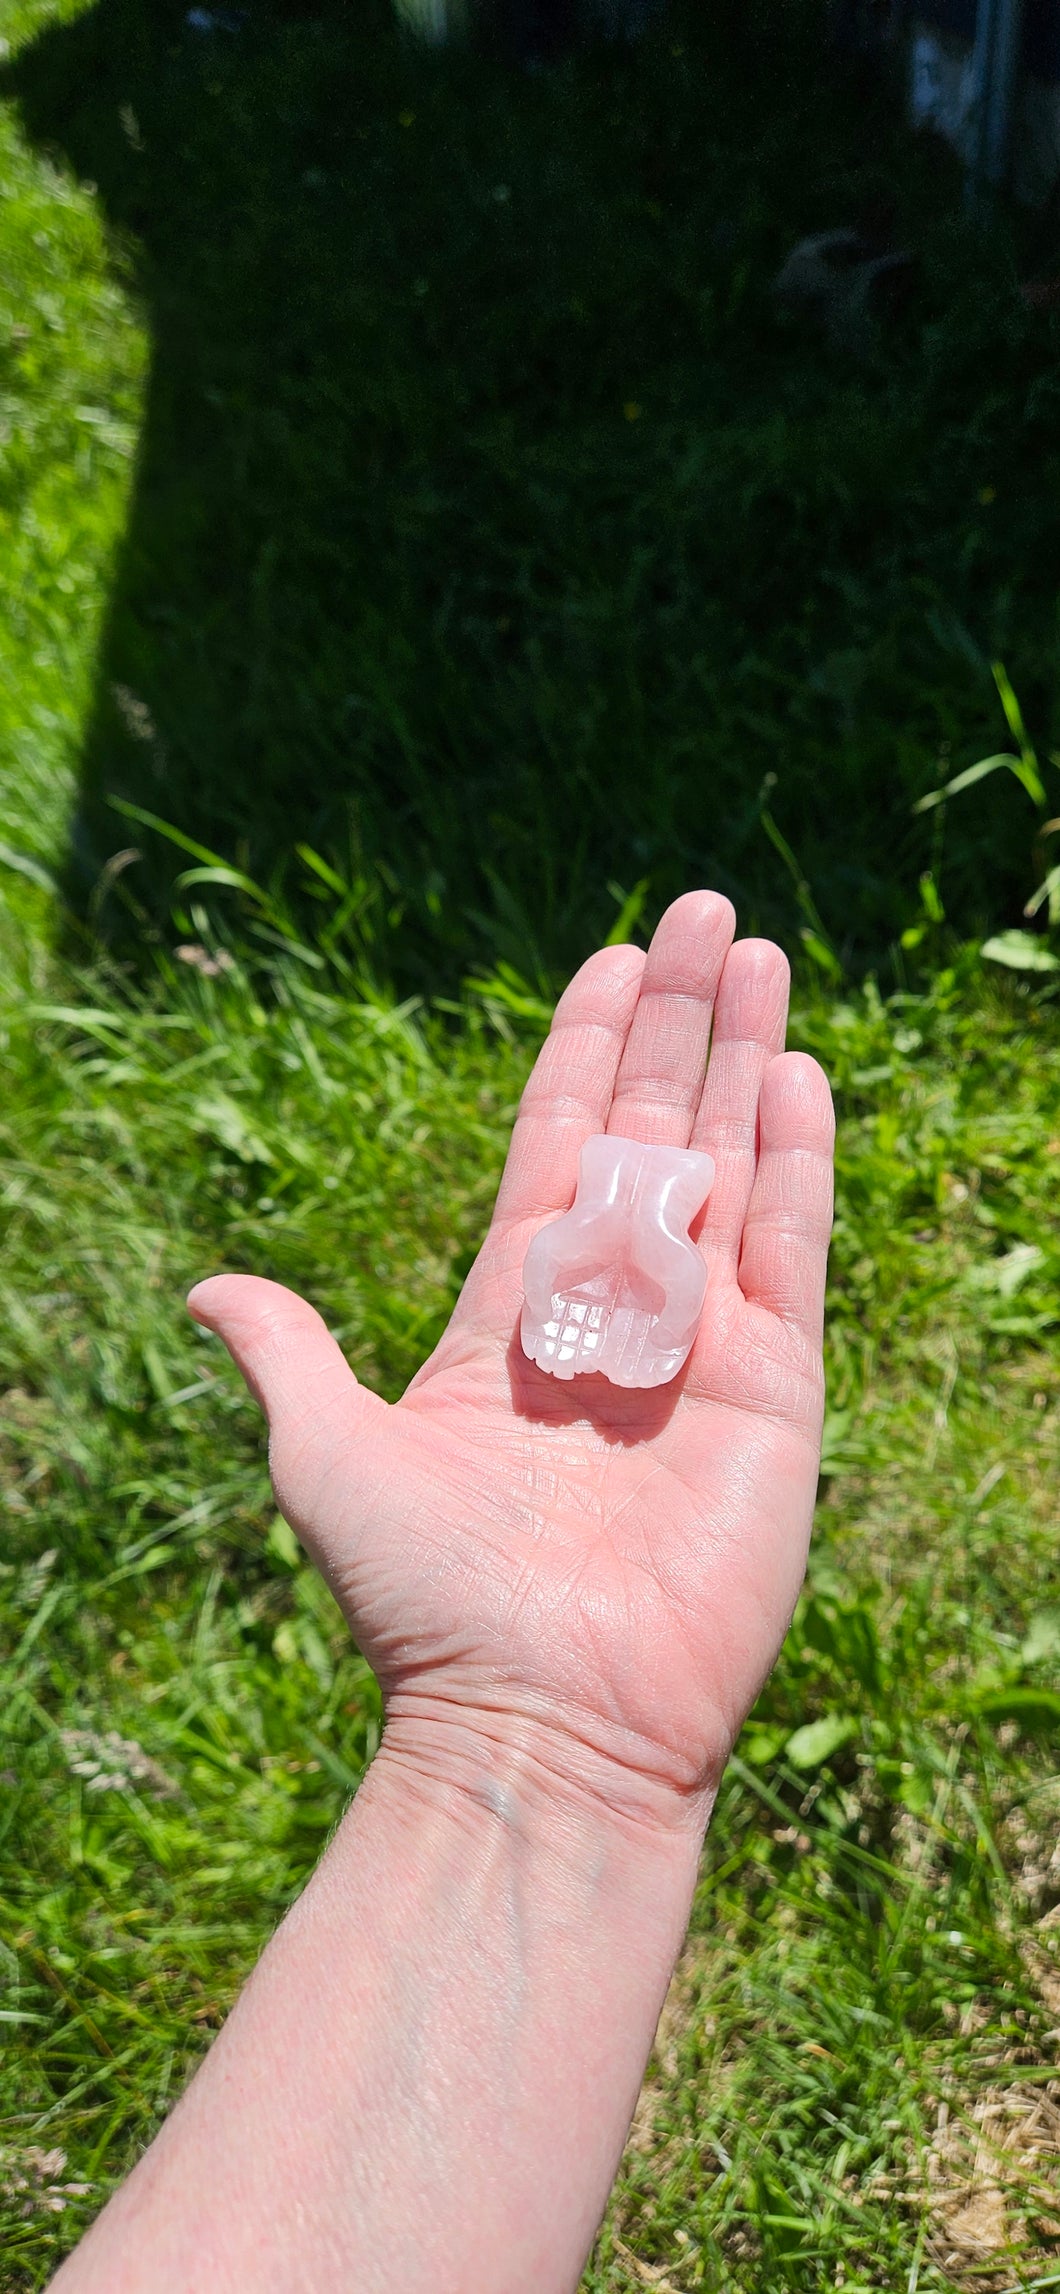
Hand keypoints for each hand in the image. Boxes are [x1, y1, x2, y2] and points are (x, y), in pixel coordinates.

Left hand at [190, 893, 833, 1832]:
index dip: (585, 1049)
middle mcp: (613, 1308)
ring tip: (762, 958)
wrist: (543, 1722)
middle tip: (706, 917)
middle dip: (679, 1022)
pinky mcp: (777, 1391)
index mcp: (511, 1308)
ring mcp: (701, 1344)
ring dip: (746, 1059)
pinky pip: (794, 1250)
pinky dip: (800, 1160)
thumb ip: (288, 1353)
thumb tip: (212, 1287)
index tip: (612, 961)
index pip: (560, 1142)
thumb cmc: (427, 1602)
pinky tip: (802, 1074)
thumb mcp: (327, 1456)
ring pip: (732, 1164)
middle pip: (655, 1127)